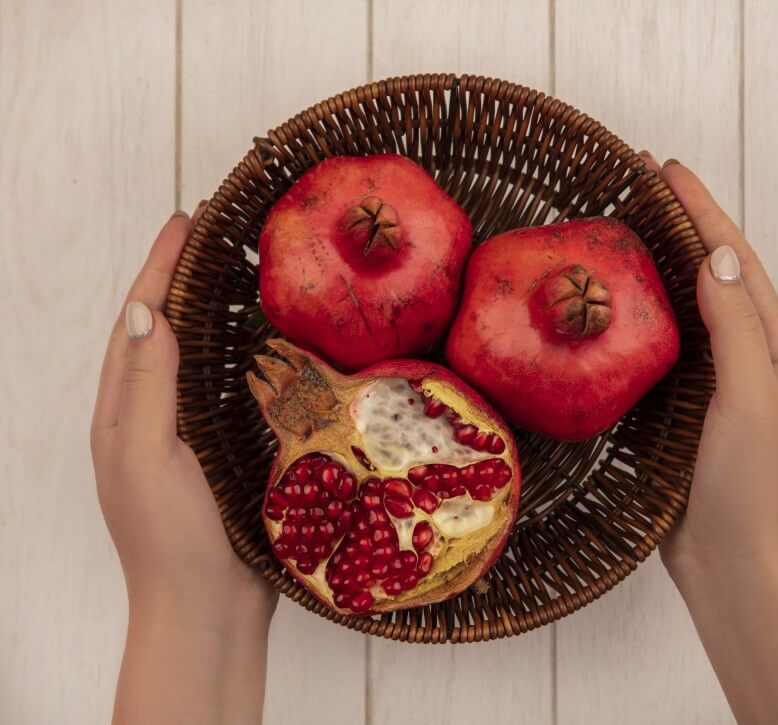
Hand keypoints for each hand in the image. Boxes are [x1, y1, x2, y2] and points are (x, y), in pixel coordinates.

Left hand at [91, 206, 275, 724]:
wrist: (204, 609)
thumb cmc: (169, 538)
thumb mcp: (145, 457)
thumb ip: (145, 386)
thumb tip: (144, 311)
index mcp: (123, 411)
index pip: (139, 322)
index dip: (159, 268)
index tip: (185, 220)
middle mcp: (151, 415)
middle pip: (165, 331)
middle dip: (183, 279)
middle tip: (216, 236)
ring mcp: (187, 434)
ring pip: (197, 359)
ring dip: (213, 314)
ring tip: (239, 274)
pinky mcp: (223, 453)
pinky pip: (228, 392)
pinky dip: (242, 359)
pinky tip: (267, 346)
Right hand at [640, 156, 777, 723]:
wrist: (732, 561)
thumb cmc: (749, 484)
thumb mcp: (752, 398)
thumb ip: (737, 329)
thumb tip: (714, 258)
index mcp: (767, 345)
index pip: (730, 259)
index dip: (701, 210)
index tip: (666, 168)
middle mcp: (739, 354)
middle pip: (705, 272)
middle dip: (677, 224)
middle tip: (636, 185)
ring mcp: (706, 380)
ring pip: (678, 307)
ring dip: (653, 264)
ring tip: (619, 229)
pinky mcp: (674, 407)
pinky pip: (654, 347)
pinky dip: (634, 316)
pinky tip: (607, 309)